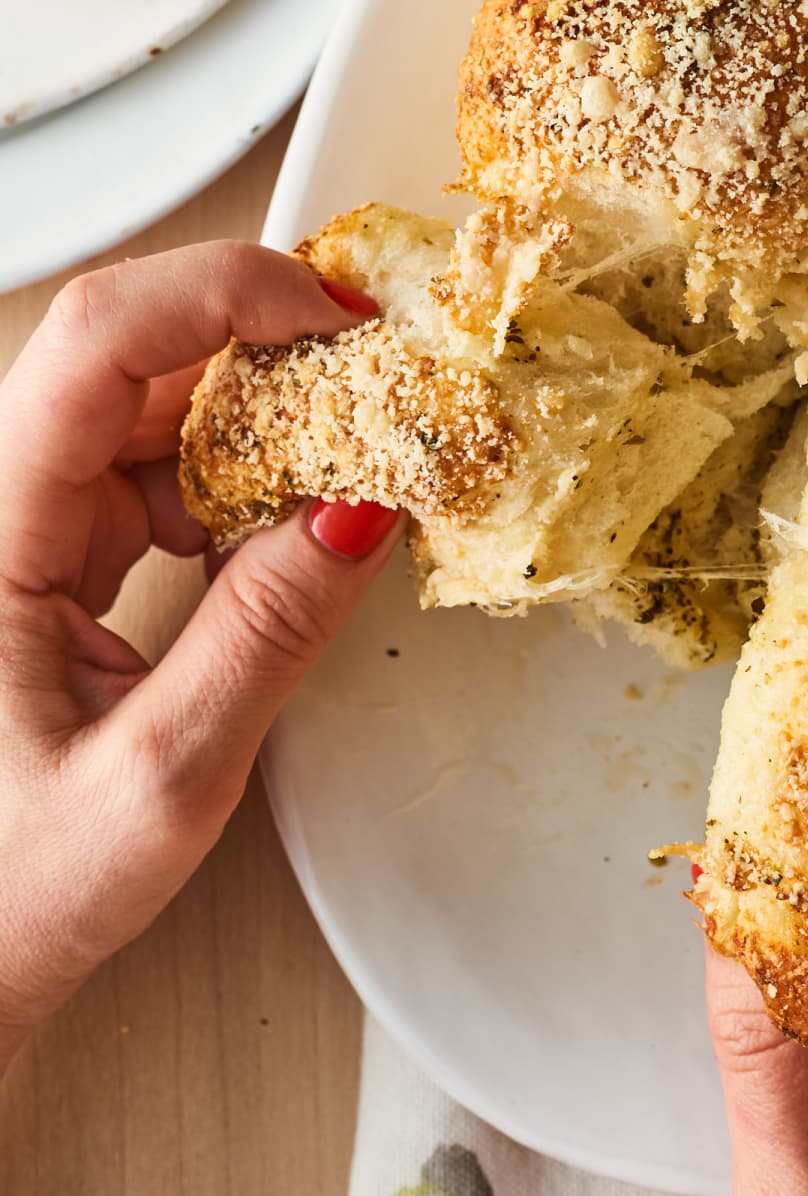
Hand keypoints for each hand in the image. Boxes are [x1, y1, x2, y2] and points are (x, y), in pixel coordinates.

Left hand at [0, 245, 401, 1073]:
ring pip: (149, 418)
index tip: (338, 314)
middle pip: (132, 365)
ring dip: (260, 429)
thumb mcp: (161, 778)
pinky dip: (235, 488)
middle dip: (267, 358)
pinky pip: (152, 479)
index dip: (225, 295)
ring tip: (351, 468)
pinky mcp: (47, 560)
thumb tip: (360, 512)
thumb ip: (265, 635)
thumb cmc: (5, 900)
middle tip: (380, 386)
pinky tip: (286, 528)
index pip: (98, 344)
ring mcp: (17, 532)